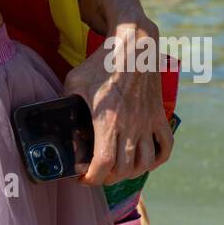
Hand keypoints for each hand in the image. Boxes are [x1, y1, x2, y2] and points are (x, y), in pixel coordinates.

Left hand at [63, 15, 172, 186]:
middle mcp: (130, 126)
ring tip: (116, 168)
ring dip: (129, 172)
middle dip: (106, 178)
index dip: (91, 178)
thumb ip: (67, 103)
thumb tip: (58, 119)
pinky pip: (165, 147)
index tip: (82, 178)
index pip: (103, 165)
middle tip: (96, 172)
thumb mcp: (74, 82)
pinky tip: (144, 160)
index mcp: (108, 121)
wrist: (133, 46)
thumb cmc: (102, 63)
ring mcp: (147, 123)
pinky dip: (156, 160)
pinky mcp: (158, 116)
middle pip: (123, 170)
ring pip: (144, 164)